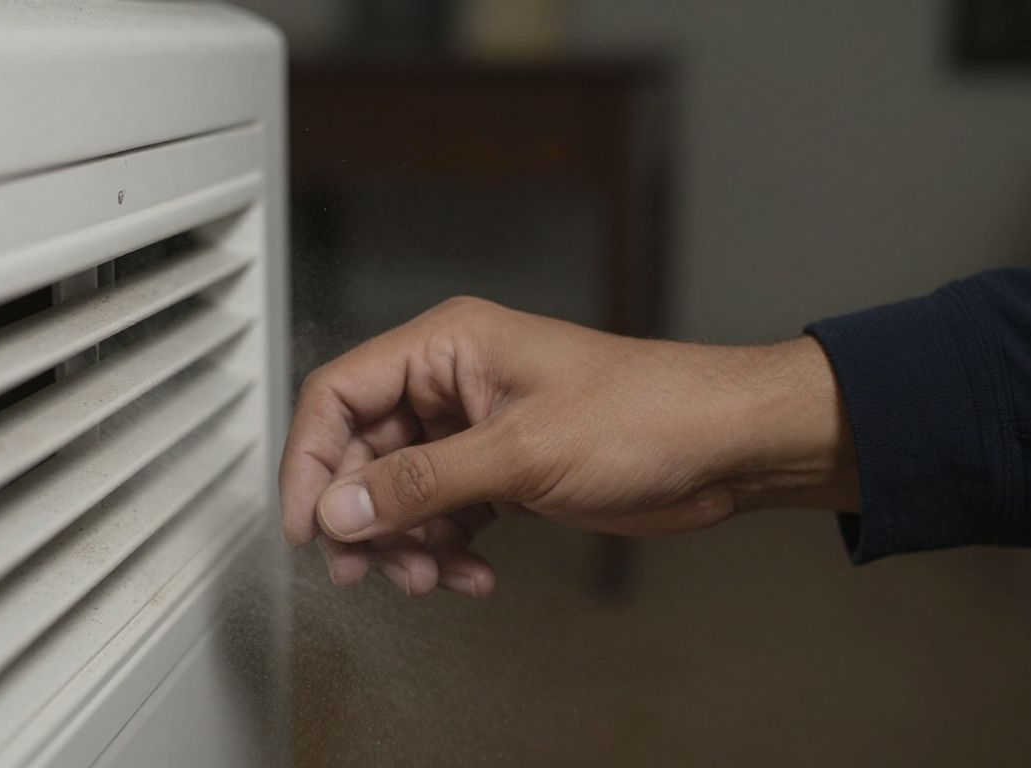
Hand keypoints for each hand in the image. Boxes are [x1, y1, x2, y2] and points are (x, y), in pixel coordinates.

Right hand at [279, 297, 858, 596]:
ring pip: (404, 492)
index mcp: (448, 347)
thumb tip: (339, 509)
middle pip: (366, 451)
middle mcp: (453, 383)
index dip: (311, 459)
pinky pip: (447, 514)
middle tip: (366, 569)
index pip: (341, 393)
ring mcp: (478, 429)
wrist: (723, 447)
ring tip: (432, 578)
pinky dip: (449, 550)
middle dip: (366, 515)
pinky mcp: (504, 470)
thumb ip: (421, 483)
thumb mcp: (520, 452)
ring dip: (409, 542)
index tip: (308, 524)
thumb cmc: (643, 413)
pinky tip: (474, 575)